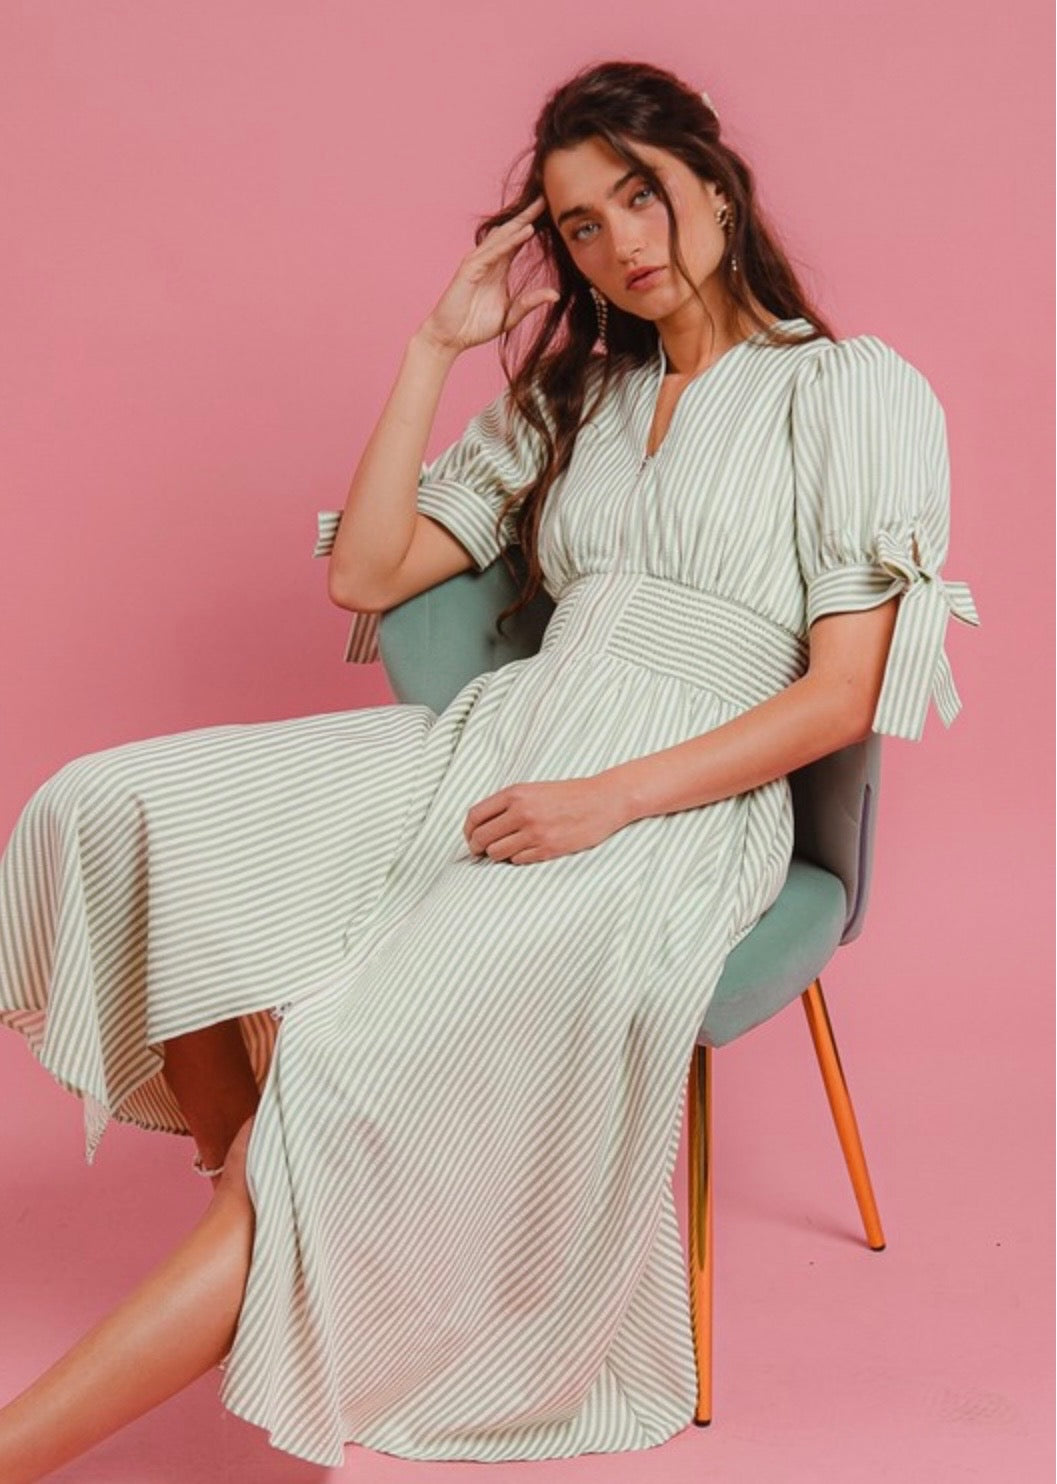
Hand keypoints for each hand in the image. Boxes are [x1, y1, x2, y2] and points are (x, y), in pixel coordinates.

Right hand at [419, 195, 559, 354]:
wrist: (450, 338)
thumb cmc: (475, 326)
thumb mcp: (510, 316)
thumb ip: (529, 303)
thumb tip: (555, 295)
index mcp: (499, 268)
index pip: (517, 240)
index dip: (531, 225)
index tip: (550, 211)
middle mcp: (489, 261)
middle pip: (510, 232)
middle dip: (527, 214)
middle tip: (546, 197)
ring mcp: (478, 264)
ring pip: (502, 238)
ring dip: (520, 222)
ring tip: (538, 207)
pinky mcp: (469, 271)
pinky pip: (492, 253)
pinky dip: (508, 242)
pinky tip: (524, 232)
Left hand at [462, 776, 627, 864]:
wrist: (603, 800)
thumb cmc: (568, 795)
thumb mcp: (533, 789)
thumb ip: (507, 804)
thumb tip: (480, 826)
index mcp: (515, 793)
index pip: (475, 816)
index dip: (468, 830)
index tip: (471, 837)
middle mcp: (522, 812)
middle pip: (481, 837)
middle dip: (476, 847)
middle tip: (480, 851)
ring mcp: (535, 832)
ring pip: (496, 853)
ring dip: (497, 855)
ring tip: (506, 851)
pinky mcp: (548, 849)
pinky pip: (517, 861)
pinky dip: (517, 859)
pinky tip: (526, 852)